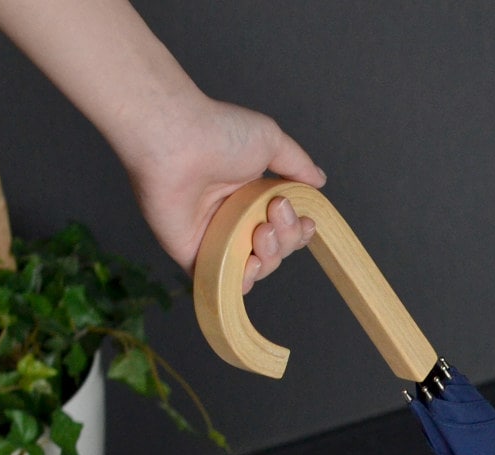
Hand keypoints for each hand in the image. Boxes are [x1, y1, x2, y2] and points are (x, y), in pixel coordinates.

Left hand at [121, 96, 325, 291]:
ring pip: (258, 267)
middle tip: (275, 210)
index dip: (299, 230)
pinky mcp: (194, 255)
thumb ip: (298, 164)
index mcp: (251, 197)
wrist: (176, 140)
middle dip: (288, 237)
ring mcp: (214, 239)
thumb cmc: (218, 132)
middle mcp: (234, 220)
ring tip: (261, 229)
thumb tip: (319, 181)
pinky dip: (243, 279)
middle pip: (277, 249)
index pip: (285, 228)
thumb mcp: (270, 140)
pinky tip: (251, 261)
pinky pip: (225, 282)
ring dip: (271, 253)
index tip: (305, 219)